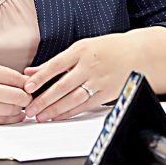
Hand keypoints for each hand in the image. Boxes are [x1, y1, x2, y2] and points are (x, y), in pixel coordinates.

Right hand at [0, 58, 31, 123]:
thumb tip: (16, 80)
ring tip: (24, 106)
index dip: (27, 82)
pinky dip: (10, 119)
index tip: (31, 84)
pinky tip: (15, 116)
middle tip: (31, 96)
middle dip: (28, 97)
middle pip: (17, 96)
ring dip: (21, 109)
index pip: (15, 78)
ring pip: (10, 111)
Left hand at [23, 27, 165, 121]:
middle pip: (63, 86)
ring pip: (73, 98)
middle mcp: (90, 65)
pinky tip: (58, 116)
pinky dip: (70, 112)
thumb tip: (30, 72)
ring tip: (40, 116)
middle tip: (29, 109)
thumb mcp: (81, 48)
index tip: (27, 88)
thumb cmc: (107, 49)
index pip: (56, 65)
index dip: (41, 78)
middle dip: (44, 100)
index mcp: (81, 50)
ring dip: (55, 109)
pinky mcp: (106, 93)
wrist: (137, 53)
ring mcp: (99, 80)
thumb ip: (56, 62)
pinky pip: (85, 105)